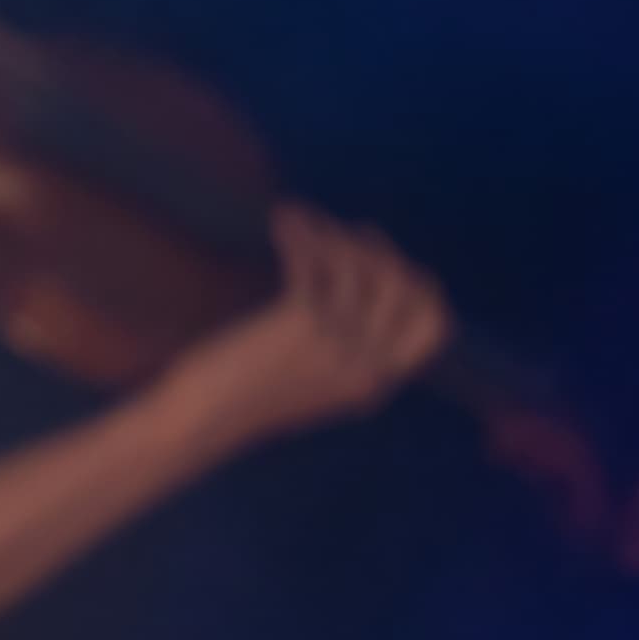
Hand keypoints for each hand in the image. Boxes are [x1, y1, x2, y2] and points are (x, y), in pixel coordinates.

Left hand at [163, 202, 452, 449]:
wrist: (204, 419)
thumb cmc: (247, 397)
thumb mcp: (313, 384)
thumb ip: (345, 355)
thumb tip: (359, 295)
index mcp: (374, 384)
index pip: (434, 327)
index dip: (419, 285)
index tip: (386, 259)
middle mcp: (367, 365)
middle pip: (406, 288)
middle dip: (381, 251)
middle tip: (349, 231)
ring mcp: (338, 344)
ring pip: (362, 266)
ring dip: (333, 232)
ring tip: (303, 220)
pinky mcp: (303, 322)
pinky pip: (318, 261)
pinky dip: (302, 233)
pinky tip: (283, 221)